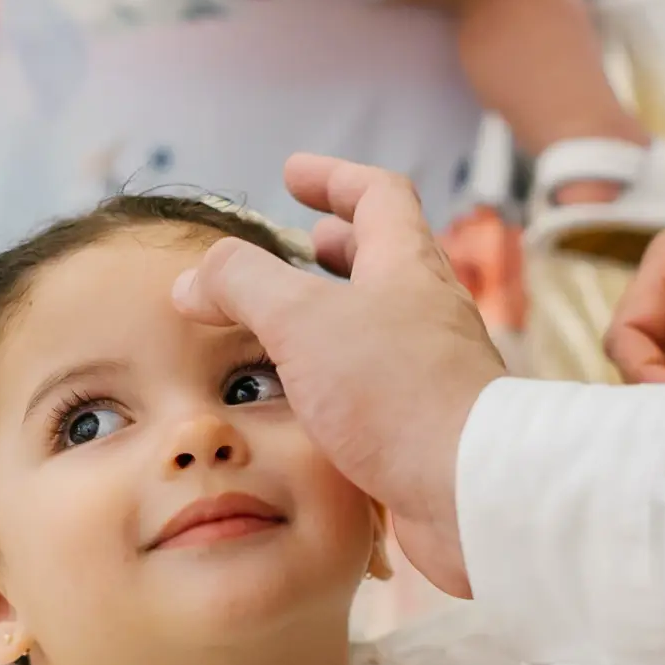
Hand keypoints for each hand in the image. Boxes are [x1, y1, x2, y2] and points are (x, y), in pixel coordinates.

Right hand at [173, 154, 502, 592]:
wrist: (470, 490)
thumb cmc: (396, 390)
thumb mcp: (302, 318)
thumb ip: (244, 285)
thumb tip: (193, 278)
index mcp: (406, 266)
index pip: (378, 196)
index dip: (335, 178)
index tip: (293, 174)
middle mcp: (425, 312)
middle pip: (385, 259)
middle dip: (338, 247)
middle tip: (302, 244)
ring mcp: (429, 371)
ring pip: (377, 326)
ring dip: (332, 316)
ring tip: (287, 325)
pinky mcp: (422, 427)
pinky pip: (374, 386)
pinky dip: (336, 379)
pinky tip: (306, 402)